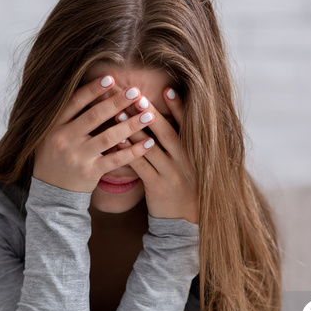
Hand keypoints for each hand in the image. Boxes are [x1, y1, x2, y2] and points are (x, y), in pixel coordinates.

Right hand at [33, 75, 156, 192]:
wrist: (51, 192)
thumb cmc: (56, 157)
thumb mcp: (53, 134)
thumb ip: (69, 116)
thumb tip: (95, 91)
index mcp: (54, 125)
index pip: (74, 102)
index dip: (93, 89)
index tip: (111, 78)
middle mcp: (64, 139)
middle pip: (94, 116)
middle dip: (117, 102)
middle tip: (136, 92)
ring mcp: (78, 156)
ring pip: (109, 137)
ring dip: (131, 125)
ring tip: (149, 115)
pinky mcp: (90, 172)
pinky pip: (116, 159)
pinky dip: (134, 151)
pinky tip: (149, 142)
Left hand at [114, 88, 198, 223]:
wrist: (185, 220)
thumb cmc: (183, 186)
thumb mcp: (189, 164)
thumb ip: (181, 144)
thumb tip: (165, 118)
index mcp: (194, 153)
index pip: (186, 126)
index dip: (178, 108)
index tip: (168, 89)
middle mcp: (185, 161)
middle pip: (166, 132)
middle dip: (150, 112)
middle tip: (135, 94)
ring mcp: (171, 174)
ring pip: (150, 148)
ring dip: (133, 129)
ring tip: (118, 112)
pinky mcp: (157, 187)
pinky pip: (140, 167)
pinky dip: (128, 153)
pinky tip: (116, 142)